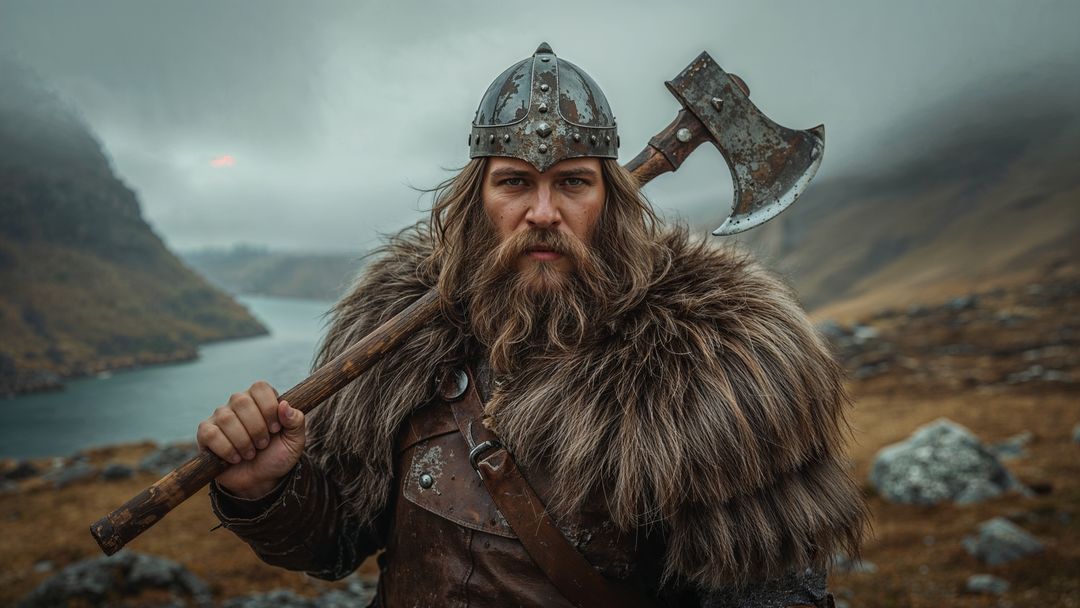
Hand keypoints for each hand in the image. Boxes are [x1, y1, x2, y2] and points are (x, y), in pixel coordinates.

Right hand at [196, 381, 305, 498]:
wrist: (261, 480)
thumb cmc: (278, 455)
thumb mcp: (295, 441)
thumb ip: (296, 421)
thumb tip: (284, 404)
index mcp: (261, 398)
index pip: (260, 387)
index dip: (269, 408)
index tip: (275, 429)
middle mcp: (238, 402)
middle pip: (241, 401)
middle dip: (256, 428)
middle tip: (263, 444)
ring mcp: (220, 417)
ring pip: (226, 418)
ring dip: (243, 441)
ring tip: (250, 454)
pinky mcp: (205, 433)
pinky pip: (210, 434)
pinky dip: (226, 449)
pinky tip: (235, 458)